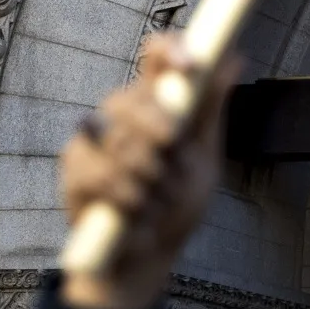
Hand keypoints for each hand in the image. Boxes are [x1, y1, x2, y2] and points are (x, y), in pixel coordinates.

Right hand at [58, 36, 241, 308]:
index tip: (189, 66)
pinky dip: (128, 196)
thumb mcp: (203, 157)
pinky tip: (138, 211)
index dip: (170, 51)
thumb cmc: (178, 202)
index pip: (156, 57)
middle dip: (158, 124)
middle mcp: (123, 115)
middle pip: (130, 97)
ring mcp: (94, 141)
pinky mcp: (75, 170)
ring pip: (119, 139)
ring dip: (151, 176)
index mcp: (158, 102)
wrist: (150, 257)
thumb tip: (234, 57)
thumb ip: (211, 109)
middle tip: (173, 144)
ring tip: (162, 199)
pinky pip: (100, 172)